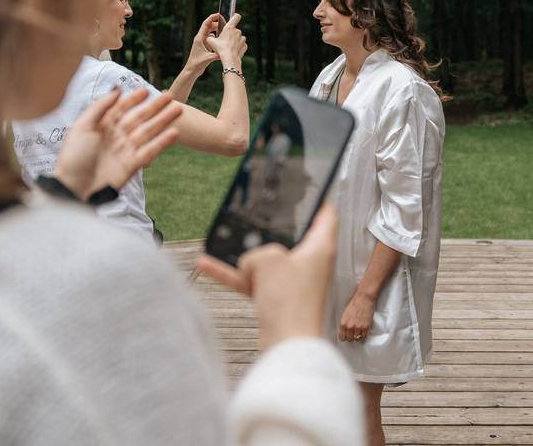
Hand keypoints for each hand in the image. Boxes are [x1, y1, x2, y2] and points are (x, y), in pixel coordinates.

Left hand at [54, 88, 182, 198]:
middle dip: (154, 107)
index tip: (145, 90)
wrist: (75, 188)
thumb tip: (117, 89)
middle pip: (139, 118)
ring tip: (178, 110)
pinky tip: (174, 132)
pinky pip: (151, 150)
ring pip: (148, 131)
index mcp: (101, 126)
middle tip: (169, 96)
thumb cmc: (74, 157)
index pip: (121, 108)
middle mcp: (116, 136)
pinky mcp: (133, 164)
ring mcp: (125, 150)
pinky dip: (163, 142)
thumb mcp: (82, 127)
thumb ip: (100, 107)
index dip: (133, 99)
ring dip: (163, 120)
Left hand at [184, 14, 221, 73]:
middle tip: (226, 26)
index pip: (206, 24)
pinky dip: (216, 39)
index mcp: (199, 38)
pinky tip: (222, 43)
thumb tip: (227, 51)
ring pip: (211, 33)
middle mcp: (200, 39)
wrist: (192, 70)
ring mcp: (202, 43)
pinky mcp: (204, 47)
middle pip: (209, 27)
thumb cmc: (197, 64)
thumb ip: (217, 54)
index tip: (219, 15)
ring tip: (225, 33)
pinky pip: (211, 40)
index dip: (212, 18)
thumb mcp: (208, 58)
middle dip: (217, 25)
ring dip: (217, 32)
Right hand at [196, 204, 337, 349]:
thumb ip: (256, 252)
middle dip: (270, 228)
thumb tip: (251, 265)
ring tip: (221, 238)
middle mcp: (310, 263)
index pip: (326, 215)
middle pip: (290, 237)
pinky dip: (232, 274)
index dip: (317, 199)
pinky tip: (206, 264)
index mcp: (320, 247)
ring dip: (244, 253)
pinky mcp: (278, 300)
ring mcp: (294, 282)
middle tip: (256, 211)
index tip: (307, 187)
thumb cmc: (290, 301)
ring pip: (266, 260)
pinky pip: (252, 280)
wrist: (287, 345)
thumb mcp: (267, 260)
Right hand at [205, 13, 246, 67]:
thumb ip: (210, 37)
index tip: (233, 17)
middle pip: (234, 30)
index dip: (235, 16)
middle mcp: (237, 31)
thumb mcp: (210, 41)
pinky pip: (241, 44)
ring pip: (238, 37)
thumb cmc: (220, 49)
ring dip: (234, 40)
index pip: (236, 16)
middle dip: (230, 34)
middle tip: (224, 40)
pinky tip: (232, 51)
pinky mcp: (245, 46)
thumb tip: (209, 37)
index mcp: (229, 28)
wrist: (229, 59)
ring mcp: (242, 39)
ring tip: (228, 46)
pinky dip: (238, 47)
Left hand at [338, 291, 375, 342]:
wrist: (364, 298)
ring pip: (356, 339)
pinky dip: (363, 336)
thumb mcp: (345, 314)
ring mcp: (358, 327)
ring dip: (357, 337)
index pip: (342, 337)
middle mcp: (349, 326)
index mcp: (343, 323)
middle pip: (349, 339)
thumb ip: (345, 323)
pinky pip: (364, 337)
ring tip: (359, 333)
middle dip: (351, 337)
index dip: (345, 337)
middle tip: (353, 334)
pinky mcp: (366, 327)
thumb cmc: (355, 303)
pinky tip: (363, 332)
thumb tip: (345, 330)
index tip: (347, 336)